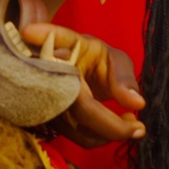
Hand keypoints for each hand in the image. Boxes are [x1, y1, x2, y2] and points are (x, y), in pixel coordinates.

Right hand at [21, 23, 145, 147]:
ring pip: (79, 129)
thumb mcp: (116, 60)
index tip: (29, 30)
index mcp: (68, 49)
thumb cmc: (98, 62)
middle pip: (82, 107)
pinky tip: (116, 125)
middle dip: (113, 127)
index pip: (57, 40)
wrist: (80, 76)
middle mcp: (52, 72)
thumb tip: (138, 103)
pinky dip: (99, 137)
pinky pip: (77, 137)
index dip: (45, 34)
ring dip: (109, 134)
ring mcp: (47, 98)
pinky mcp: (49, 118)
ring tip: (131, 121)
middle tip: (139, 126)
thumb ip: (125, 79)